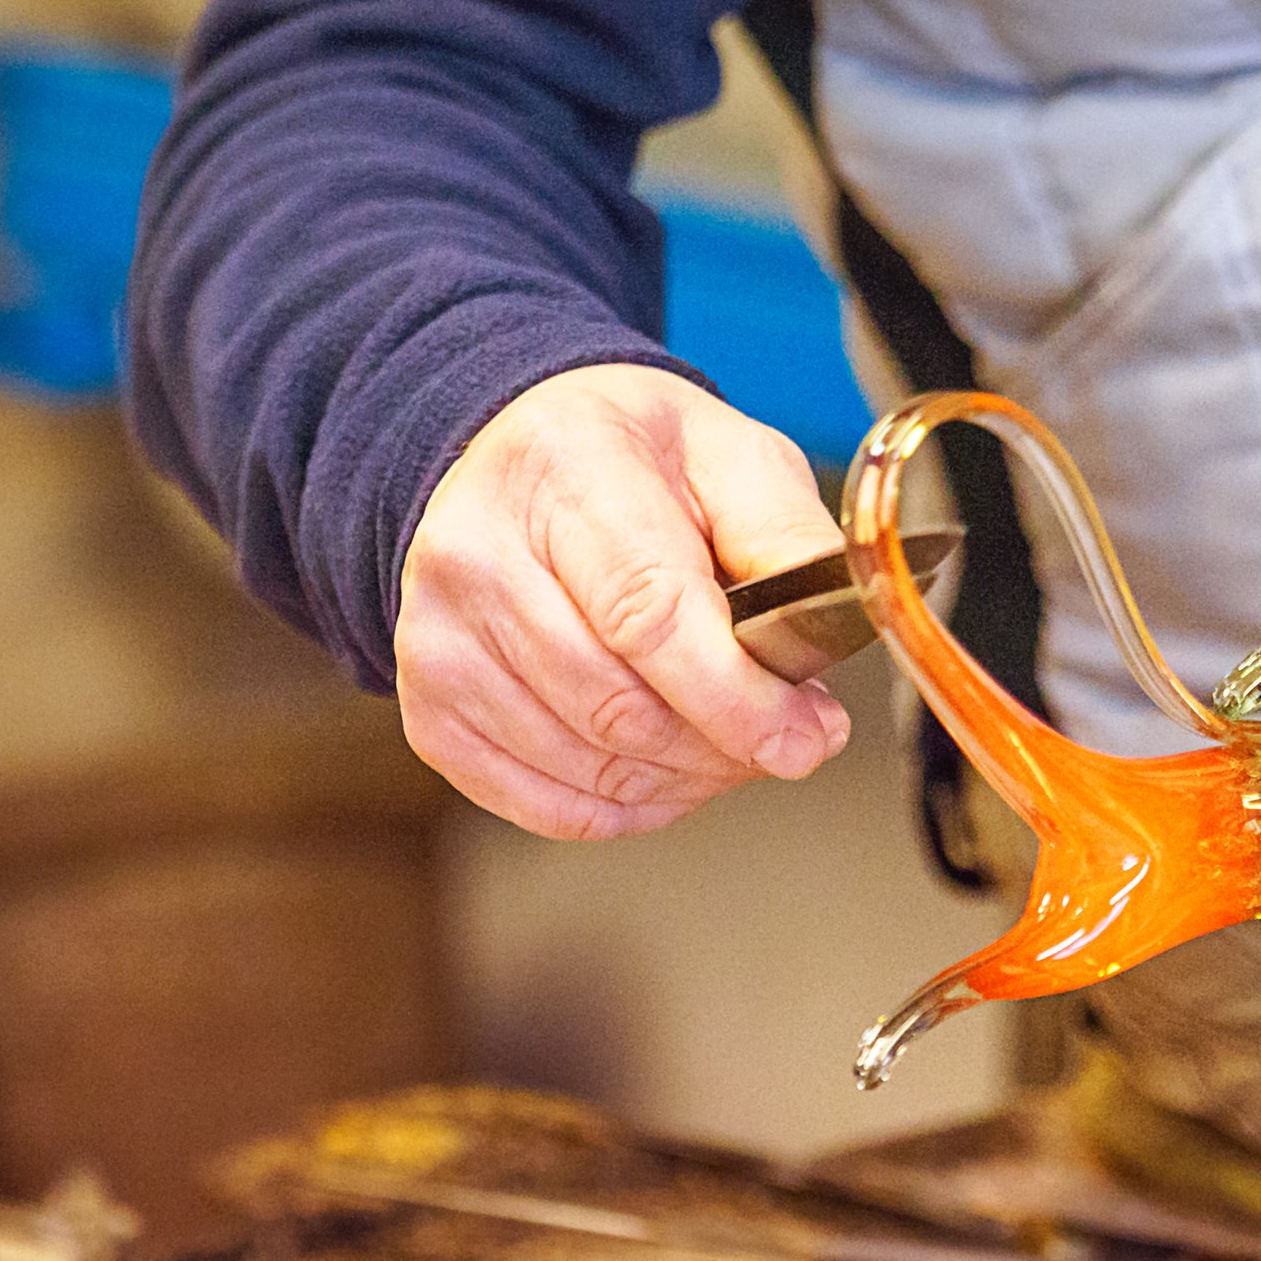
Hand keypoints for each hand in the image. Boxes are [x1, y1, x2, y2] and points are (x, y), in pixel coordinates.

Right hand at [395, 363, 851, 838]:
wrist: (513, 454)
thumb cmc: (633, 458)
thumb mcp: (732, 453)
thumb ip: (788, 538)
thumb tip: (832, 638)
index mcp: (563, 467)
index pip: (646, 613)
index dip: (736, 698)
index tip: (806, 738)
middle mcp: (474, 552)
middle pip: (618, 705)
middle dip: (726, 744)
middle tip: (785, 731)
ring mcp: (436, 638)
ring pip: (587, 765)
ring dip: (686, 778)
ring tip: (728, 735)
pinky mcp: (427, 707)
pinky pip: (543, 806)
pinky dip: (625, 807)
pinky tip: (666, 765)